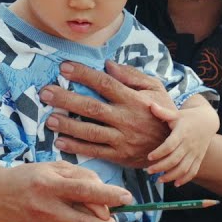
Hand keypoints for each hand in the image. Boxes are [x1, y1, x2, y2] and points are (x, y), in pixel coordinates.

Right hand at [0, 161, 130, 221]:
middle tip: (112, 221)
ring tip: (90, 221)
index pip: (86, 191)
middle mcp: (46, 209)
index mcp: (50, 185)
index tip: (128, 198)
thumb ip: (83, 177)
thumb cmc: (31, 178)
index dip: (110, 195)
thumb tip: (107, 197)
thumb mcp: (55, 168)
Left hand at [41, 60, 174, 168]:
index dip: (83, 75)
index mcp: (134, 100)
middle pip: (92, 108)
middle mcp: (126, 119)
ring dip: (68, 126)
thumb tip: (108, 65)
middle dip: (66, 100)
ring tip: (49, 119)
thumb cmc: (162, 111)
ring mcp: (123, 139)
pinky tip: (60, 142)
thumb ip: (132, 76)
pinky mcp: (120, 156)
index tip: (63, 68)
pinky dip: (76, 148)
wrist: (175, 145)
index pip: (105, 84)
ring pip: (90, 132)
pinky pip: (95, 152)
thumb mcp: (155, 89)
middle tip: (45, 93)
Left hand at [146, 96, 218, 186]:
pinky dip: (185, 179)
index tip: (149, 157)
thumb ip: (163, 112)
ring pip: (183, 168)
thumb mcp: (176, 113)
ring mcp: (195, 152)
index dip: (160, 152)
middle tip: (149, 171)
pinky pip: (193, 171)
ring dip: (171, 176)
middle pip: (175, 159)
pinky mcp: (199, 158)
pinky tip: (175, 183)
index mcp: (182, 132)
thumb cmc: (187, 117)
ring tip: (159, 180)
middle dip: (161, 167)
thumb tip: (150, 105)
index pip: (170, 145)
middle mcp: (189, 144)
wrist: (208, 121)